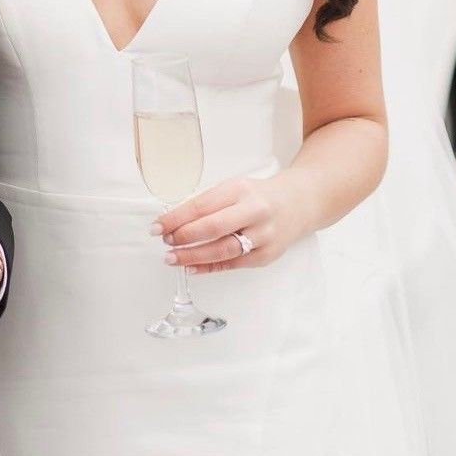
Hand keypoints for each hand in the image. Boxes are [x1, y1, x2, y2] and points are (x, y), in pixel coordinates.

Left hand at [151, 172, 310, 272]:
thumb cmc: (258, 196)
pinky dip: (210, 267)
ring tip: (173, 258)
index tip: (157, 226)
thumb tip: (173, 221)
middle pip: (213, 227)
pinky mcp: (266, 255)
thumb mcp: (233, 188)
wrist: (297, 204)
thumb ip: (208, 203)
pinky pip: (233, 264)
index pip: (202, 205)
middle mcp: (254, 212)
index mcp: (240, 190)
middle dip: (183, 237)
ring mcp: (263, 235)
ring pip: (223, 250)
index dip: (176, 218)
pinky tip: (192, 267)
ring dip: (193, 256)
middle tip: (165, 241)